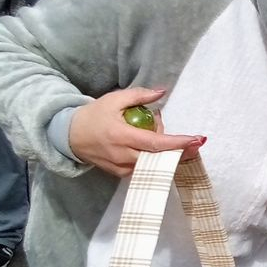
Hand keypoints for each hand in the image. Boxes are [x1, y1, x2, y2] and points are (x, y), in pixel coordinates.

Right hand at [69, 86, 206, 176]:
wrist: (69, 136)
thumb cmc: (93, 116)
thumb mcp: (113, 100)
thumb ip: (139, 95)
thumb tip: (162, 92)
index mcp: (121, 136)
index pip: (155, 142)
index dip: (177, 143)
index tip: (196, 140)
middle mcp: (123, 155)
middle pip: (159, 157)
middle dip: (179, 149)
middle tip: (189, 139)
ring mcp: (122, 168)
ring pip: (153, 164)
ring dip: (164, 151)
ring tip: (156, 133)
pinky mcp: (121, 175)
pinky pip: (145, 168)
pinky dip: (153, 158)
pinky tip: (150, 144)